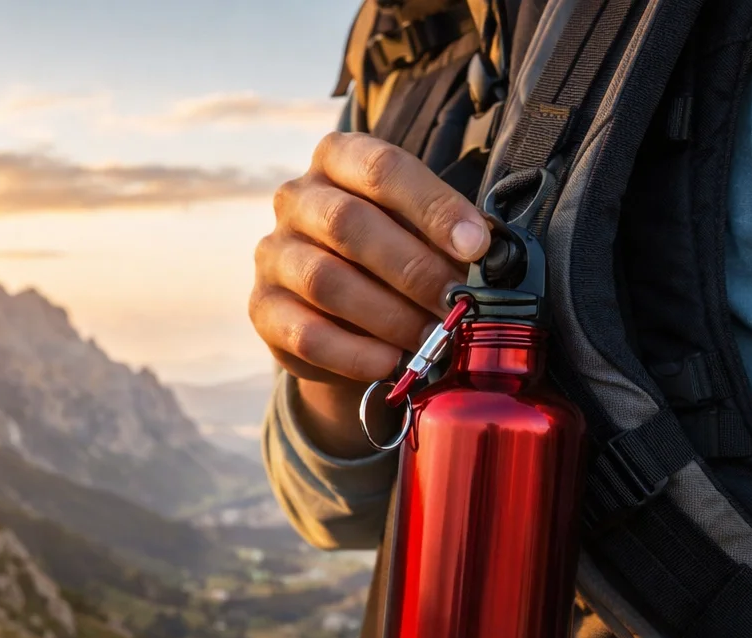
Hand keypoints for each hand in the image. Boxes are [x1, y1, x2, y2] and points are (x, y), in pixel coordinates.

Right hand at [251, 132, 489, 455]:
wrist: (340, 314)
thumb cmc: (389, 259)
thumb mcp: (418, 233)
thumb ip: (443, 237)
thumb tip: (488, 258)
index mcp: (338, 160)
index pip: (383, 169)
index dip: (433, 207)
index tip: (476, 246)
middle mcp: (297, 199)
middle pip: (349, 225)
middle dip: (412, 269)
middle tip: (455, 302)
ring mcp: (273, 254)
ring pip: (325, 281)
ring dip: (387, 315)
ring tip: (428, 338)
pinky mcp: (263, 308)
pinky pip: (305, 333)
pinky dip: (353, 353)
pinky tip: (388, 363)